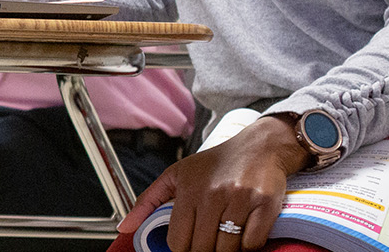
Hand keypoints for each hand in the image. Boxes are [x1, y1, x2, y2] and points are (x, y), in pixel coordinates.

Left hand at [118, 117, 310, 251]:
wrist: (259, 146)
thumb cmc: (216, 163)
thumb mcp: (176, 174)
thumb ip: (148, 201)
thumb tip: (124, 228)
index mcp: (188, 189)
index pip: (178, 241)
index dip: (182, 248)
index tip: (189, 242)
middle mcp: (212, 194)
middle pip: (202, 248)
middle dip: (204, 249)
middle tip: (209, 239)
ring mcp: (240, 199)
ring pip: (227, 249)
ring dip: (227, 248)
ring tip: (227, 234)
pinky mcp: (264, 204)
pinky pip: (252, 243)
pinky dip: (249, 244)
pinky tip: (245, 230)